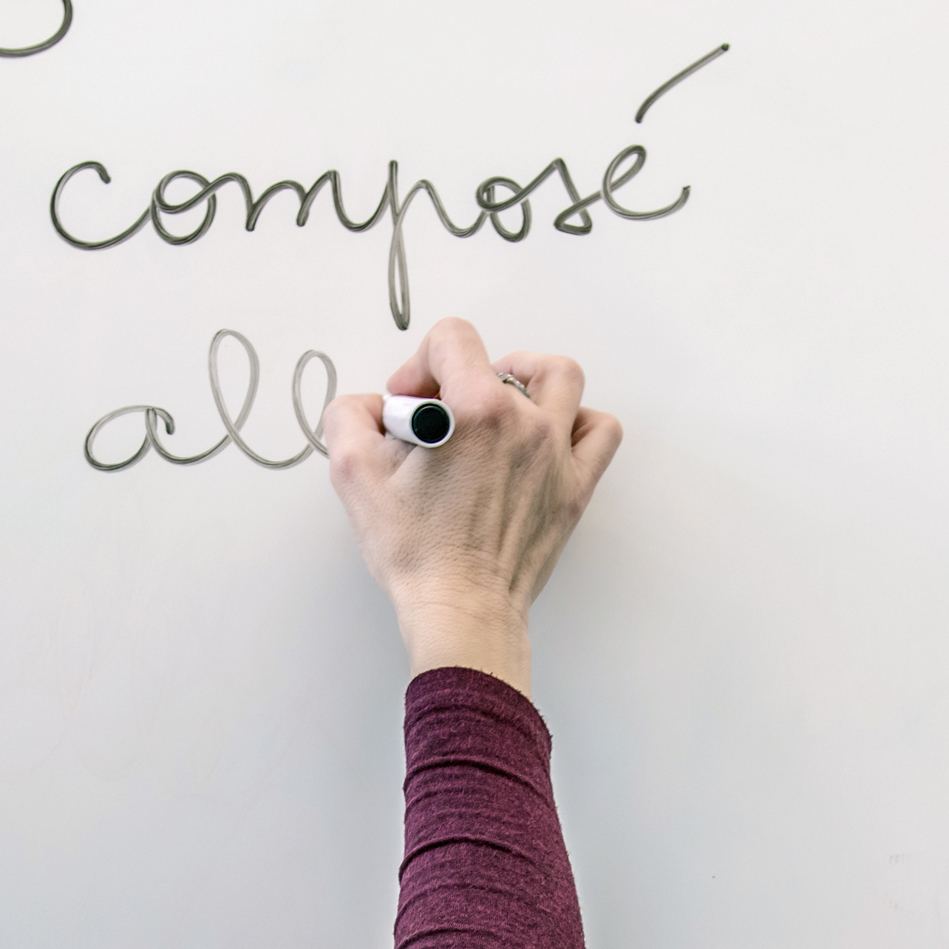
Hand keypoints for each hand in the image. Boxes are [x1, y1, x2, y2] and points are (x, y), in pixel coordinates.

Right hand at [326, 317, 622, 691]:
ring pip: (561, 379)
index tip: (409, 403)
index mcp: (476, 411)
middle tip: (443, 417)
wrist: (462, 609)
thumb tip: (371, 405)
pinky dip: (577, 422)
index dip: (421, 362)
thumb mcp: (353, 474)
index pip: (453, 338)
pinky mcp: (574, 487)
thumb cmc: (416, 552)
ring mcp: (557, 454)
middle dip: (462, 378)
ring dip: (529, 378)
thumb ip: (350, 416)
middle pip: (500, 360)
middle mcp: (525, 423)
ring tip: (502, 404)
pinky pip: (599, 431)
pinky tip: (546, 437)